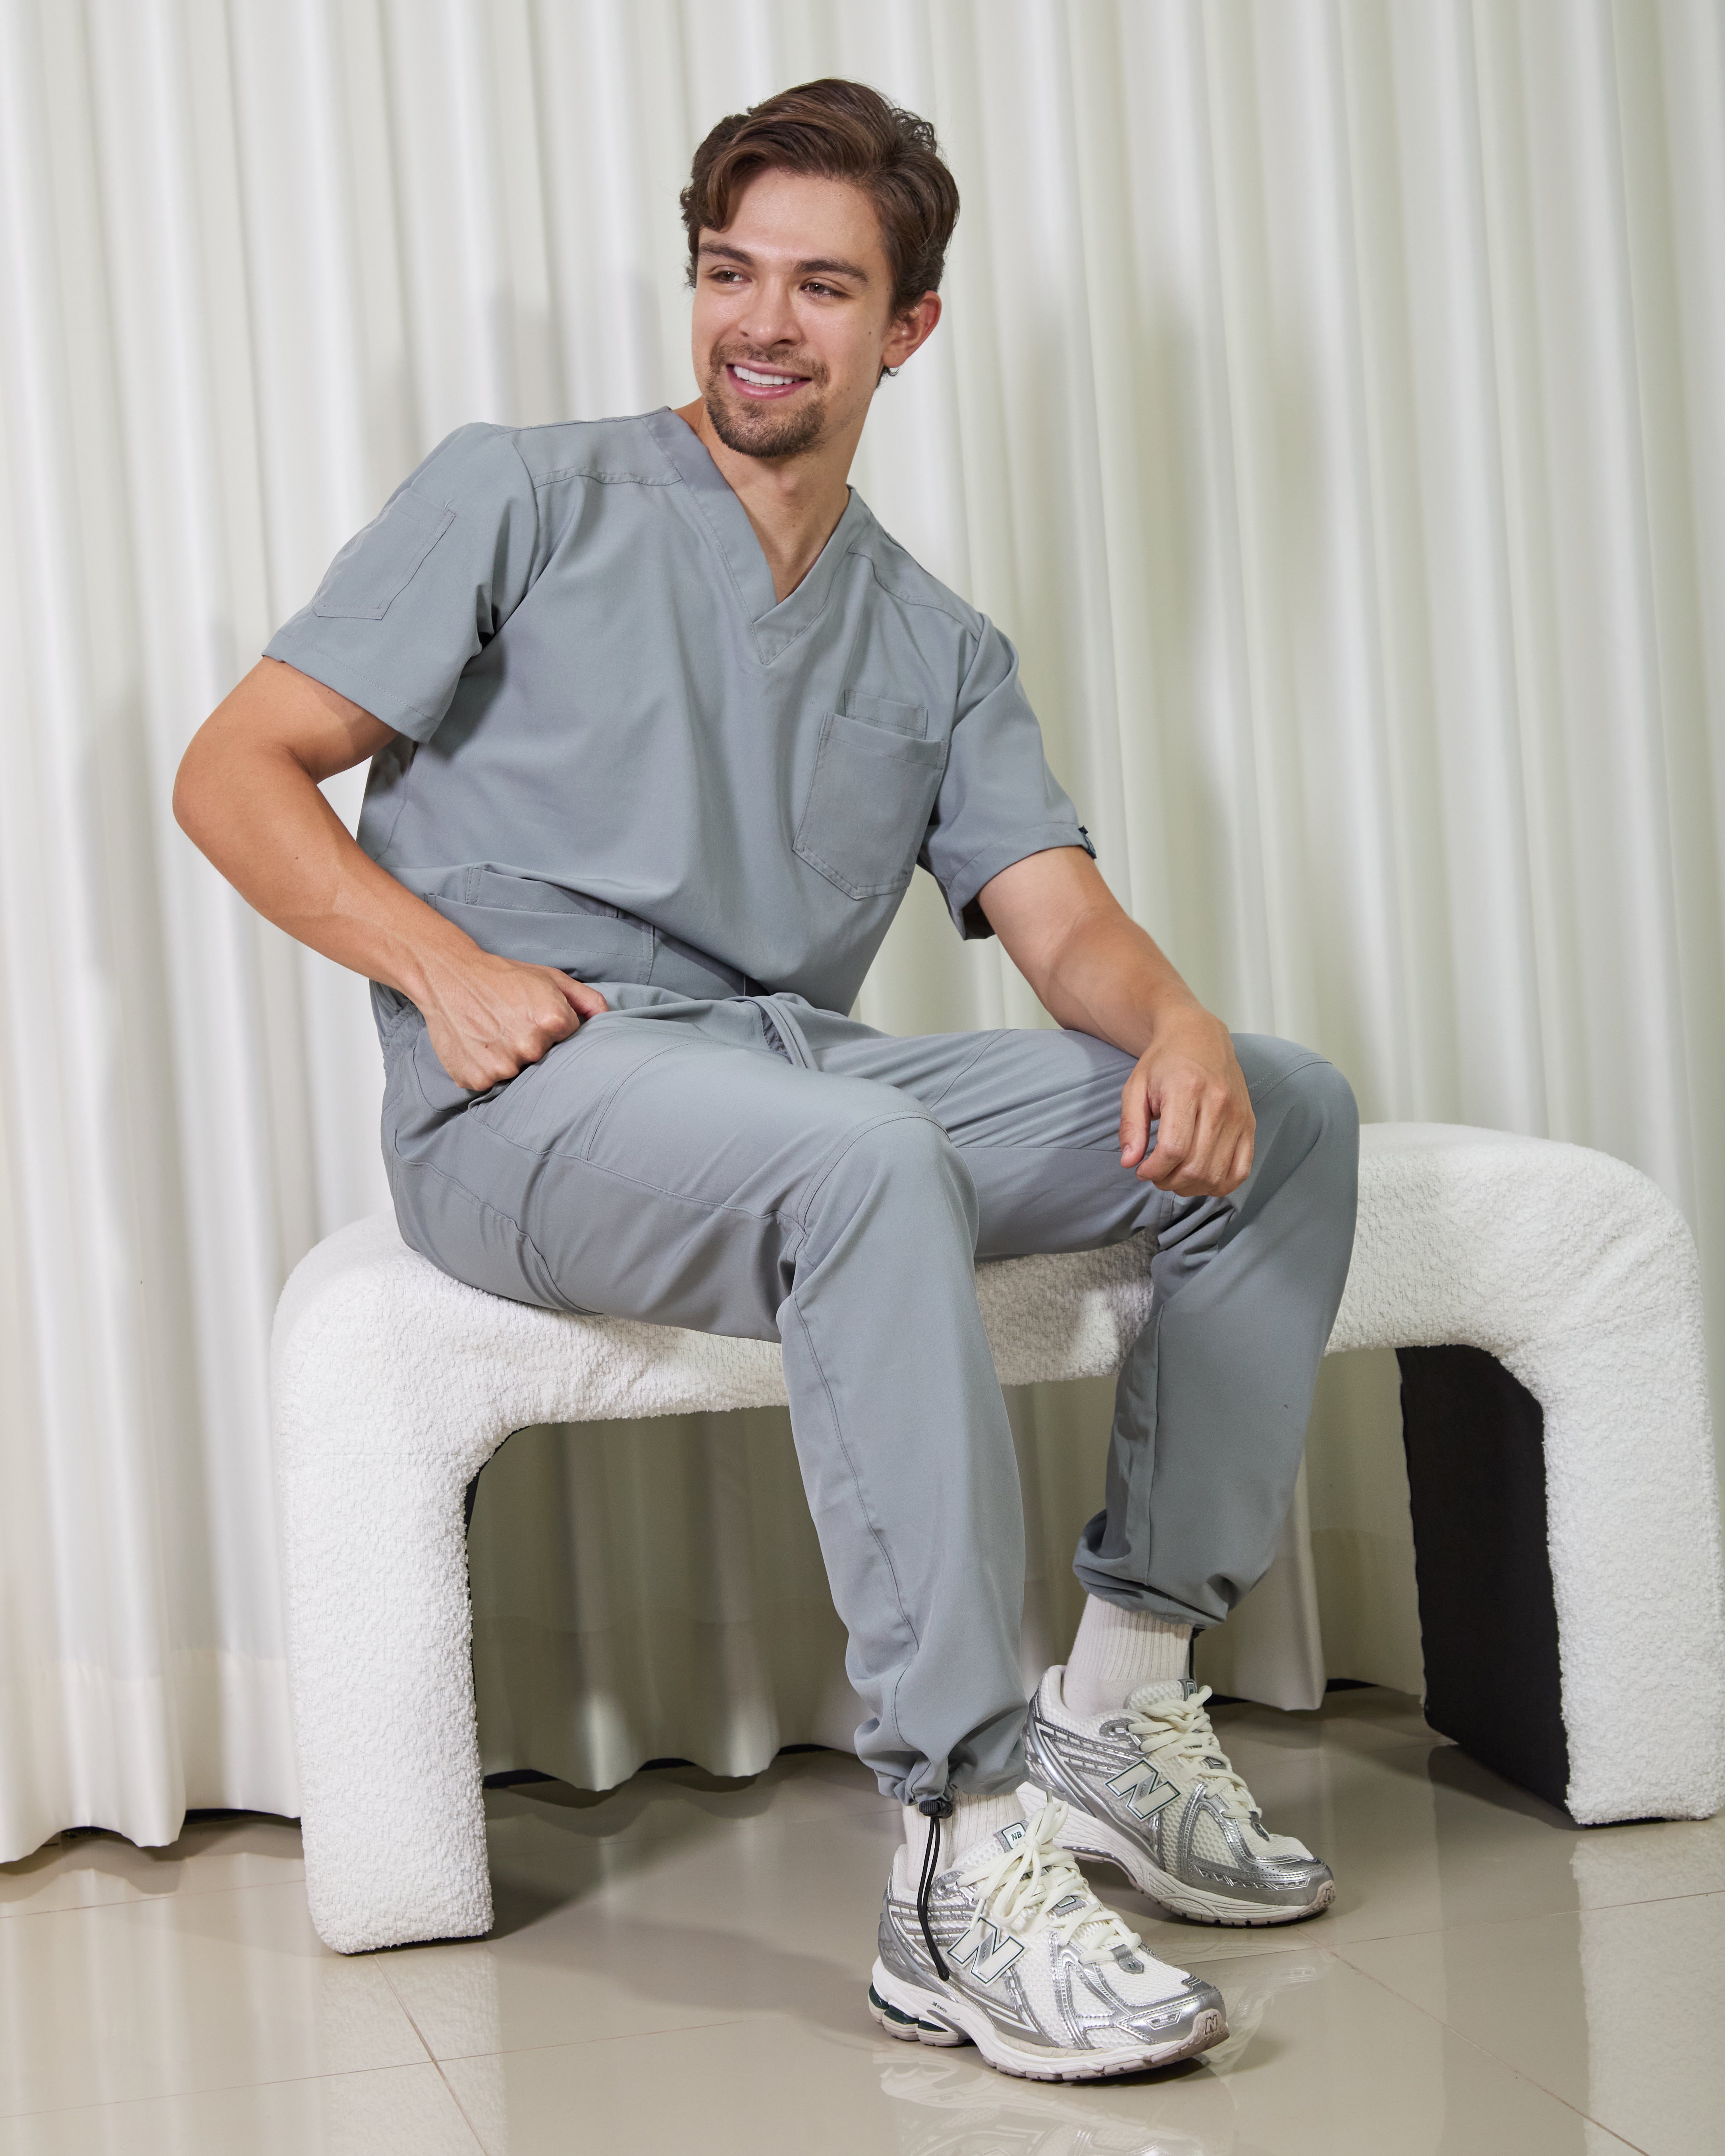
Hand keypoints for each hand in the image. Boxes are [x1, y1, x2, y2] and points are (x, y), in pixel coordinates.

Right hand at [415, 949, 607, 1091]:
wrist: (448, 976)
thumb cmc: (503, 977)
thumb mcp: (551, 979)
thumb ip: (587, 1001)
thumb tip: (608, 1024)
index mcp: (552, 1021)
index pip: (570, 1041)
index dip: (555, 1030)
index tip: (535, 1018)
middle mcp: (530, 1047)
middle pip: (546, 1061)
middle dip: (534, 1046)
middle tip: (512, 1025)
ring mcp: (503, 1066)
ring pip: (519, 1074)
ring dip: (510, 1059)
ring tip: (494, 1034)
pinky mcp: (477, 1079)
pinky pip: (492, 1082)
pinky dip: (487, 1068)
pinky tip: (480, 1046)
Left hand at [1120, 1007, 1253, 1195]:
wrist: (1200, 1037)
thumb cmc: (1164, 1063)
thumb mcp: (1135, 1086)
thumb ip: (1130, 1125)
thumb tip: (1129, 1162)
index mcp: (1187, 1090)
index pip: (1173, 1149)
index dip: (1154, 1170)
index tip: (1141, 1170)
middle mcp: (1218, 1104)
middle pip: (1195, 1166)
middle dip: (1168, 1181)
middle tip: (1155, 1175)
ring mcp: (1238, 1116)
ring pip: (1217, 1174)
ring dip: (1191, 1187)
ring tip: (1174, 1176)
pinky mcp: (1249, 1124)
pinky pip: (1241, 1170)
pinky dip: (1220, 1185)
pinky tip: (1200, 1179)